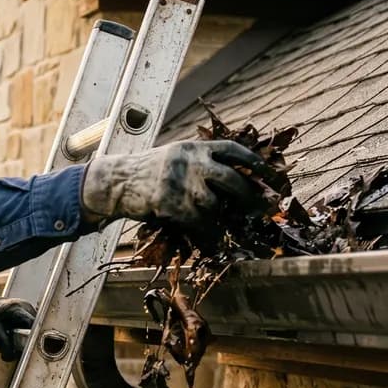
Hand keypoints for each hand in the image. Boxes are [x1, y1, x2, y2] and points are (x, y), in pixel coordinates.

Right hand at [79, 140, 273, 242]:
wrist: (115, 182)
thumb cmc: (148, 173)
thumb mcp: (176, 157)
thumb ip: (201, 162)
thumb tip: (235, 179)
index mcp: (194, 146)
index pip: (233, 151)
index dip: (256, 163)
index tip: (272, 176)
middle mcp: (189, 160)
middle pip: (230, 178)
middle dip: (250, 196)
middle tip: (262, 209)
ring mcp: (178, 181)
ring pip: (213, 203)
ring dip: (223, 220)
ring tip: (228, 229)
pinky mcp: (168, 202)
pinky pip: (196, 221)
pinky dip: (207, 233)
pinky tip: (212, 240)